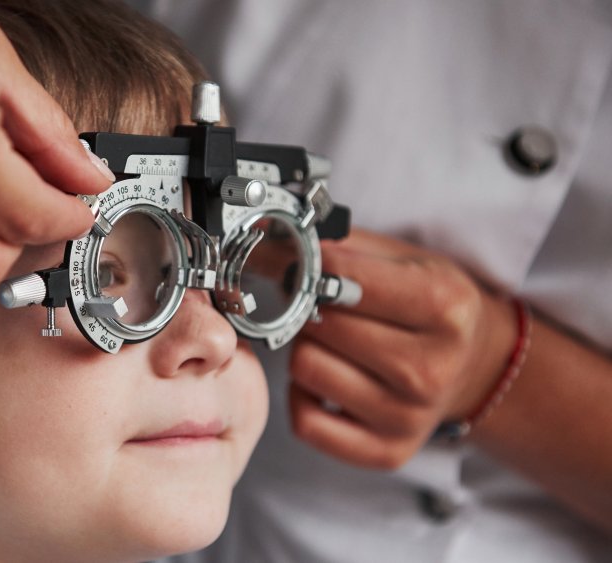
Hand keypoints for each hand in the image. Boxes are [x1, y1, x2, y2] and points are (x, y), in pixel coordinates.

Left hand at [288, 230, 518, 468]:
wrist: (475, 365)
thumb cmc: (431, 306)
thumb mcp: (407, 259)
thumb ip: (343, 244)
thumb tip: (273, 242)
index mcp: (445, 308)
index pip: (344, 278)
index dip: (313, 267)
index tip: (308, 264)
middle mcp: (431, 368)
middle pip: (320, 326)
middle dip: (309, 307)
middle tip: (321, 305)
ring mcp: (409, 417)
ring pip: (306, 369)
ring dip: (305, 348)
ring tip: (329, 342)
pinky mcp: (386, 451)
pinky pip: (306, 422)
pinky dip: (302, 396)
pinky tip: (325, 379)